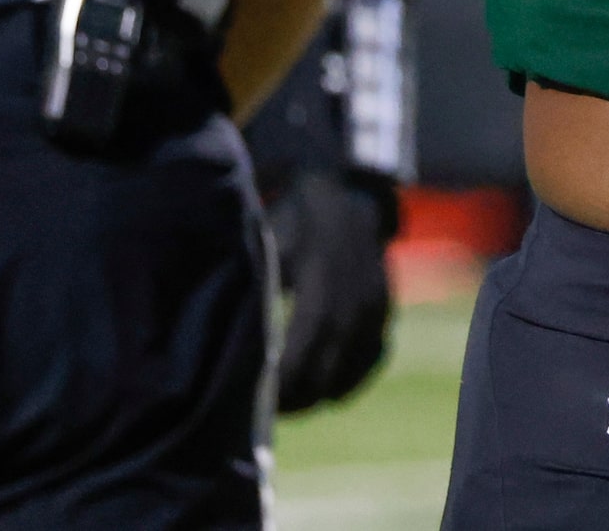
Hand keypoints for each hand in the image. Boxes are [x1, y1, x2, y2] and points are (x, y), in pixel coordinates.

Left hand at [266, 170, 396, 411]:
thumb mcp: (266, 243)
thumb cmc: (291, 223)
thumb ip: (252, 286)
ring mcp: (378, 303)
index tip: (262, 398)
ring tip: (293, 404)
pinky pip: (373, 359)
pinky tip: (324, 391)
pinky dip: (351, 380)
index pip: (309, 335)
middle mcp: (358, 292)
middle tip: (271, 411)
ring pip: (355, 366)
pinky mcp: (387, 311)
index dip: (288, 373)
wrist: (343, 197)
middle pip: (333, 361)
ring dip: (324, 392)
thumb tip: (220, 336)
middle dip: (302, 394)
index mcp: (324, 271)